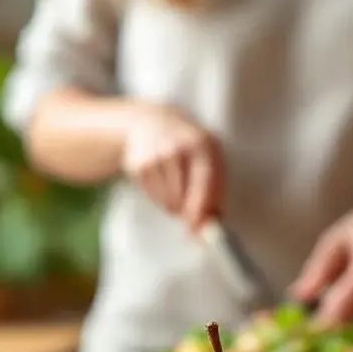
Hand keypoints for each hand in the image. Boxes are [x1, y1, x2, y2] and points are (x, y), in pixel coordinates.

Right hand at [122, 104, 223, 230]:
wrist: (153, 123)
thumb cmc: (189, 148)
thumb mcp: (210, 158)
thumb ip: (215, 192)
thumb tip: (207, 226)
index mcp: (200, 143)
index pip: (204, 181)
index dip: (200, 207)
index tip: (197, 228)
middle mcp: (175, 147)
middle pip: (181, 197)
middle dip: (186, 209)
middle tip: (188, 205)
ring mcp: (154, 156)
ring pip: (166, 201)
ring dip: (173, 203)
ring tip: (174, 185)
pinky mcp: (137, 165)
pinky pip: (152, 197)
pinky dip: (159, 196)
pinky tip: (160, 178)